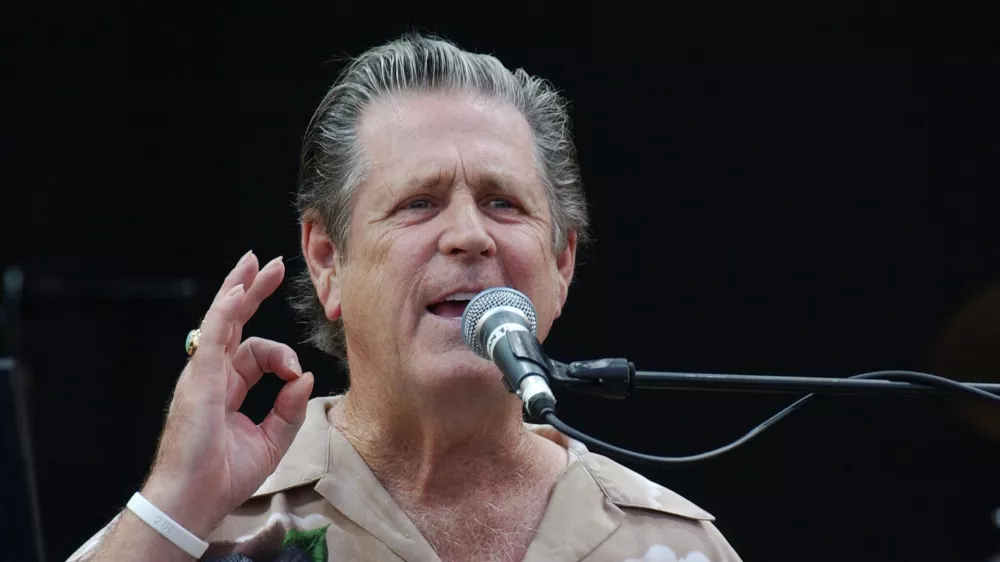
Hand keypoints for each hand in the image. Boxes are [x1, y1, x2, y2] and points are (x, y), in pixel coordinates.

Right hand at [140, 251, 313, 536]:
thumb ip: (290, 408)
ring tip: (255, 263)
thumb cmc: (224, 476)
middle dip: (252, 290)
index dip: (282, 356)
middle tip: (270, 264)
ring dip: (239, 288)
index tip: (297, 373)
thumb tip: (305, 377)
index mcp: (226, 388)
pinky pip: (212, 336)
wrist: (195, 499)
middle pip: (233, 322)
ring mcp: (202, 374)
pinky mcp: (198, 379)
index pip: (254, 353)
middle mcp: (212, 375)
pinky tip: (239, 291)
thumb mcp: (272, 441)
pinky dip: (225, 311)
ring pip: (221, 319)